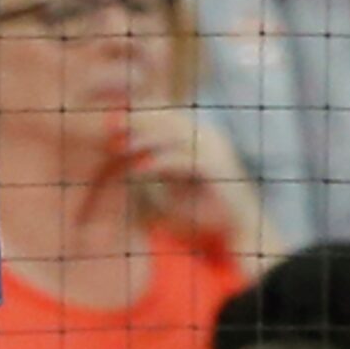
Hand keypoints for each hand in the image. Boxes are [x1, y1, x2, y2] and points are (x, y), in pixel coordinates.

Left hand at [113, 107, 280, 264]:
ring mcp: (216, 150)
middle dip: (138, 122)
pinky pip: (184, 159)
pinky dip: (159, 162)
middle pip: (168, 119)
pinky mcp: (218, 168)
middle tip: (109, 128)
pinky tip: (138, 170)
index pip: (167, 117)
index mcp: (201, 137)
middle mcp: (210, 137)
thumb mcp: (173, 187)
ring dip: (144, 139)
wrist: (240, 232)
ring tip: (118, 147)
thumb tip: (127, 162)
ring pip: (175, 135)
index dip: (139, 117)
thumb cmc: (205, 213)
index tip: (111, 125)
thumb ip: (156, 170)